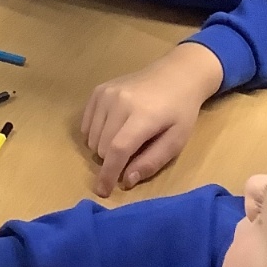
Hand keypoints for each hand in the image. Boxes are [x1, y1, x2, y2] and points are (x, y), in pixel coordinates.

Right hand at [82, 42, 224, 195]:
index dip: (108, 174)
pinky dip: (94, 134)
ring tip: (124, 141)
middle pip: (102, 146)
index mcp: (142, 115)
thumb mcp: (176, 141)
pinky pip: (86, 123)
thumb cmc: (181, 111)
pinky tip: (111, 130)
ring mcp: (106, 93)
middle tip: (131, 156)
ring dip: (103, 148)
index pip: (117, 150)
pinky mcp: (99, 90)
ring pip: (91, 137)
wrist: (177, 74)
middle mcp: (119, 101)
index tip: (103, 191)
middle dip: (112, 161)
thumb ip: (151, 161)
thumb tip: (126, 180)